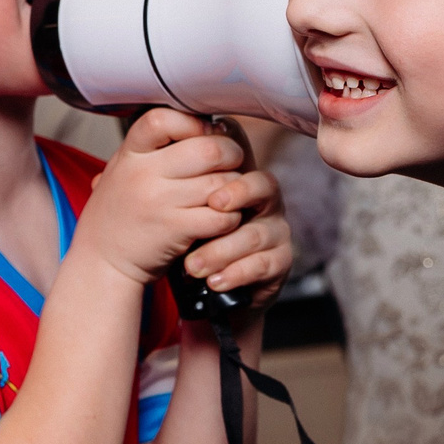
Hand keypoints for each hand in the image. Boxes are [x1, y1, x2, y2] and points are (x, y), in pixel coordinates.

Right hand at [76, 109, 252, 284]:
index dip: (194, 122)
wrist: (101, 261)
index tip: (204, 133)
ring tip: (228, 194)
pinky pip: (221, 217)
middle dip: (231, 154)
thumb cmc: (119, 214)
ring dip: (235, 189)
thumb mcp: (122, 170)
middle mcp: (143, 174)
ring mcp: (159, 202)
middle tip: (232, 163)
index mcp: (130, 153)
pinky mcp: (174, 230)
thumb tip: (202, 123)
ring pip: (221, 183)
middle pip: (208, 149)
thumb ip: (152, 148)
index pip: (164, 119)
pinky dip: (230, 218)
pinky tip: (222, 219)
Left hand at [182, 158, 292, 313]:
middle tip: (208, 214)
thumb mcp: (189, 212)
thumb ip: (184, 189)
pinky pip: (261, 265)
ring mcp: (277, 232)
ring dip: (221, 251)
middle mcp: (267, 202)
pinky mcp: (280, 262)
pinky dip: (235, 274)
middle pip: (263, 188)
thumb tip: (162, 159)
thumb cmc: (198, 238)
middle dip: (235, 201)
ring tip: (192, 266)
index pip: (244, 165)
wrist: (212, 285)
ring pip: (254, 235)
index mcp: (244, 182)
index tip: (211, 199)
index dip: (233, 179)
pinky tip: (214, 281)